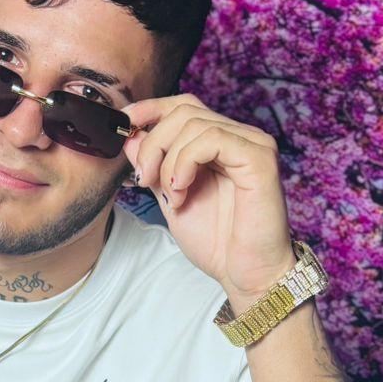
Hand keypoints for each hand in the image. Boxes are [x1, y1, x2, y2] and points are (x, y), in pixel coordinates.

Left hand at [121, 92, 296, 310]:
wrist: (245, 275)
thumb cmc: (217, 243)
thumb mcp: (171, 199)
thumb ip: (155, 168)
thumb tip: (131, 136)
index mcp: (219, 145)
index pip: (183, 106)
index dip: (150, 109)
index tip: (123, 124)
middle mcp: (238, 137)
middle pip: (184, 110)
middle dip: (152, 143)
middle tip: (144, 180)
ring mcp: (252, 144)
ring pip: (194, 123)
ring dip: (169, 161)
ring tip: (172, 197)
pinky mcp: (259, 158)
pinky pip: (212, 139)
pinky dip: (186, 163)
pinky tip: (182, 191)